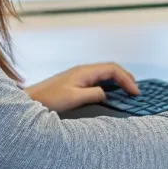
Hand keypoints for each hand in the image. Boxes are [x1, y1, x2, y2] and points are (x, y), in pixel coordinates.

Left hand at [24, 62, 139, 112]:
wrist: (31, 99)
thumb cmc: (50, 98)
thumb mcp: (74, 98)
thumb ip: (93, 94)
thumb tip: (107, 94)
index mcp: (85, 71)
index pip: (112, 69)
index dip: (126, 79)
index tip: (135, 92)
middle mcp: (84, 70)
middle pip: (111, 69)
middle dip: (125, 78)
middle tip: (136, 91)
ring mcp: (80, 75)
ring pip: (105, 73)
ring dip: (118, 80)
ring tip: (128, 91)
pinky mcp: (76, 81)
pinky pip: (98, 79)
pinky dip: (110, 84)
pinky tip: (112, 93)